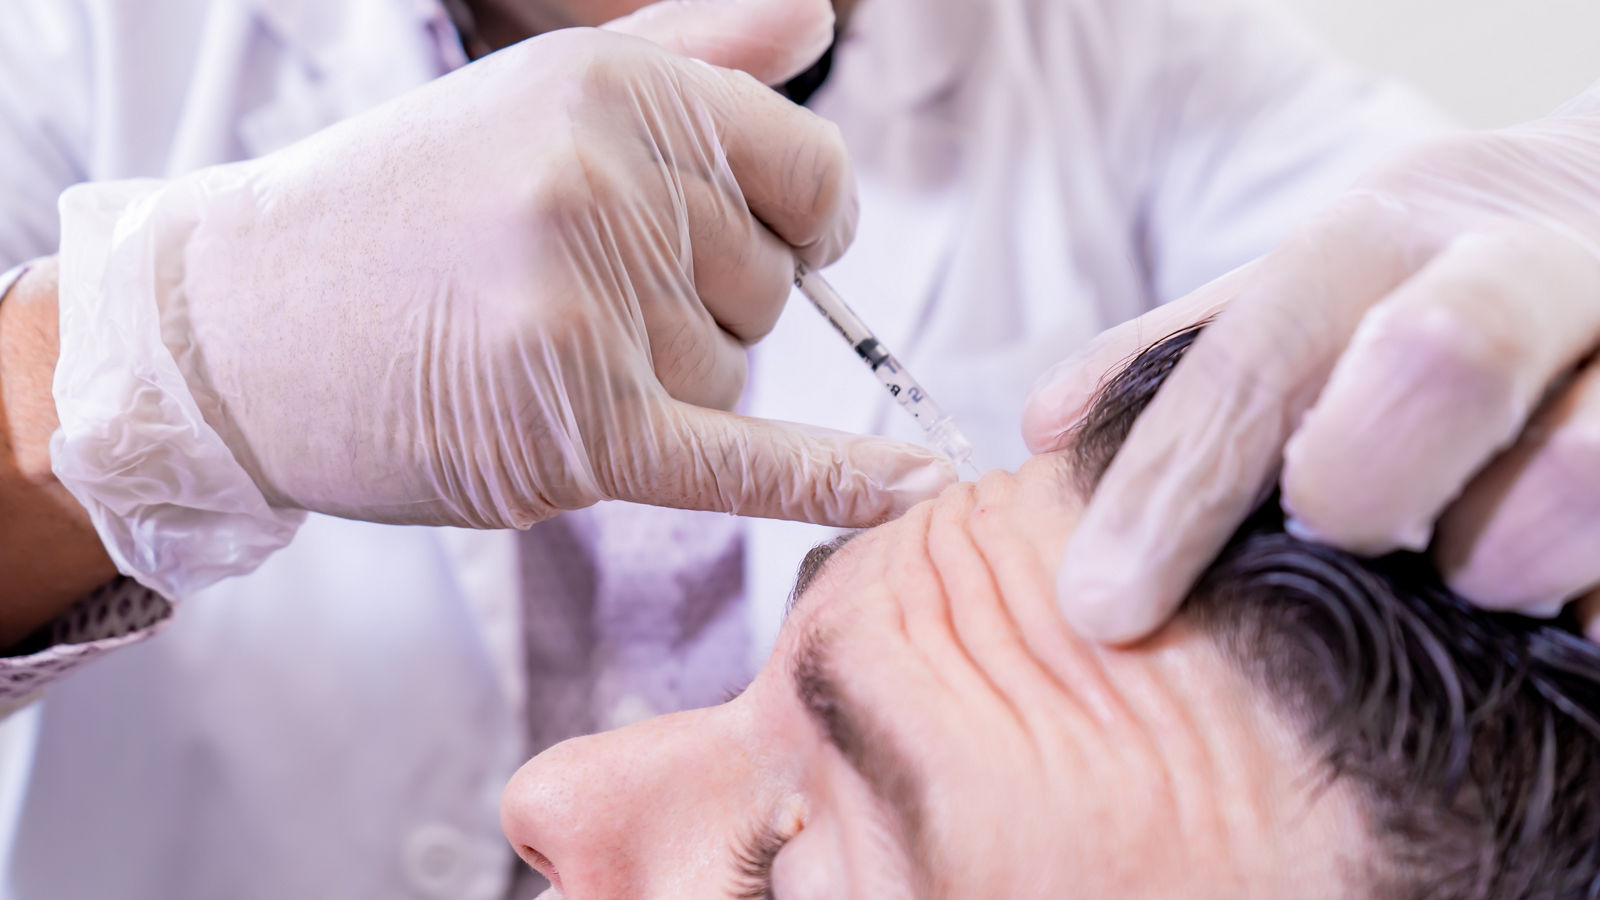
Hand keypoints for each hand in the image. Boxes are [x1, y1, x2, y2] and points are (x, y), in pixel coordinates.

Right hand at [52, 23, 951, 595]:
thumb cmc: (400, 212)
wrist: (239, 331)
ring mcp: (588, 302)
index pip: (809, 174)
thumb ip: (695, 51)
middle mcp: (605, 179)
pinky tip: (911, 485)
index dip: (804, 223)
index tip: (778, 243)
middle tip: (567, 299)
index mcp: (612, 87)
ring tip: (536, 353)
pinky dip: (831, 480)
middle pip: (771, 284)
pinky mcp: (578, 425)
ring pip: (735, 376)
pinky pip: (739, 460)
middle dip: (700, 307)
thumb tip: (821, 21)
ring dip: (665, 386)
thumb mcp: (540, 98)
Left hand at [1023, 85, 1599, 642]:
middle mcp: (1536, 263)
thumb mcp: (1318, 285)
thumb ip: (1193, 354)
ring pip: (1579, 475)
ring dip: (1495, 562)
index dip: (1170, 488)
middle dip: (1356, 487)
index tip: (1099, 605)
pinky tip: (1562, 608)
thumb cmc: (1450, 275)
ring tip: (1467, 571)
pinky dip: (1594, 608)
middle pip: (1430, 367)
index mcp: (1400, 225)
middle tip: (1341, 535)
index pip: (1256, 356)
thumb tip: (1046, 426)